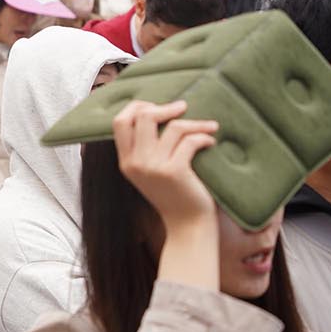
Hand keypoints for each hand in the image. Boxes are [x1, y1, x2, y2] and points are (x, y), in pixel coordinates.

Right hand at [112, 100, 217, 230]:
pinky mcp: (173, 171)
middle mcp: (135, 163)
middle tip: (183, 107)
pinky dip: (205, 138)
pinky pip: (190, 141)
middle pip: (143, 116)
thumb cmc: (175, 195)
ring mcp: (153, 167)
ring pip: (173, 127)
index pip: (119, 121)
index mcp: (126, 162)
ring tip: (210, 126)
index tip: (157, 106)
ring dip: (196, 123)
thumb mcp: (152, 171)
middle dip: (165, 108)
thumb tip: (160, 111)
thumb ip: (147, 148)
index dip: (138, 107)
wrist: (187, 224)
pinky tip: (211, 142)